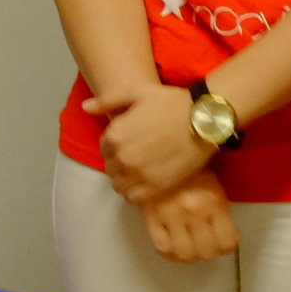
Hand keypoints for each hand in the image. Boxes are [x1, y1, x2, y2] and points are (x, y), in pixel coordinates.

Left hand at [86, 81, 212, 203]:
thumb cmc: (171, 103)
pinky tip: (147, 185)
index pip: (104, 149)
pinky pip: (135, 198)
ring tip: (141, 174)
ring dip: (126, 181)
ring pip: (120, 186)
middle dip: (119, 164)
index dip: (115, 147)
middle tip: (136, 159)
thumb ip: (107, 101)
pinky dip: (137, 194)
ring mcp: (139, 174)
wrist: (204, 120)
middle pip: (110, 168)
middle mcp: (122, 157)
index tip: (129, 144)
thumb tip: (85, 107)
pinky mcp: (158, 188)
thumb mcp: (136, 93)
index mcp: (114, 135)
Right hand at [137, 167, 240, 262]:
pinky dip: (169, 252)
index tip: (223, 239)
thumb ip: (218, 210)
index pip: (227, 243)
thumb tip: (222, 233)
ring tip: (188, 245)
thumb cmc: (190, 165)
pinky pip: (161, 247)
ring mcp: (170, 215)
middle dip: (208, 252)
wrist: (159, 147)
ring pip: (183, 254)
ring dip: (189, 255)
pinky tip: (171, 244)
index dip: (226, 245)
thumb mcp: (213, 184)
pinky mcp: (150, 215)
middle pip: (206, 252)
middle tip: (205, 243)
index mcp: (213, 202)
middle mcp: (193, 212)